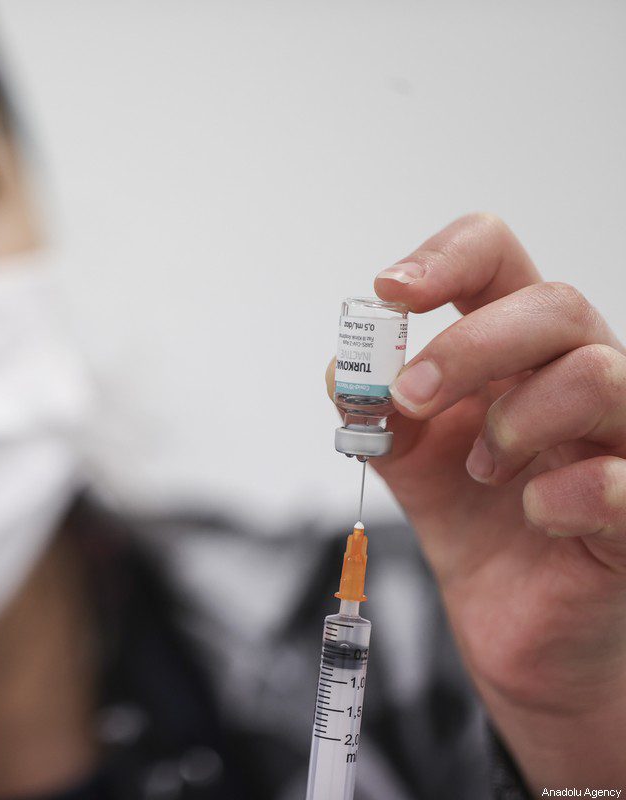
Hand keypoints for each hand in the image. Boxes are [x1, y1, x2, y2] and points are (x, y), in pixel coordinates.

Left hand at [326, 213, 625, 789]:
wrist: (514, 624)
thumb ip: (375, 414)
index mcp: (518, 350)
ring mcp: (622, 438)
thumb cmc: (478, 524)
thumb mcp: (409, 461)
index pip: (499, 256)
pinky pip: (620, 479)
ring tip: (480, 471)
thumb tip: (343, 372)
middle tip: (410, 400)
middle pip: (553, 304)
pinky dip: (559, 494)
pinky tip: (533, 513)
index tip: (388, 291)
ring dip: (513, 421)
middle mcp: (582, 375)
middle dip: (466, 348)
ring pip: (596, 375)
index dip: (445, 257)